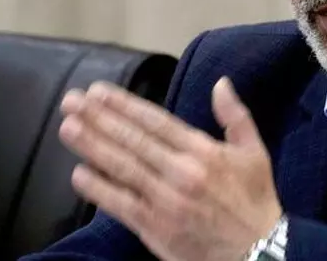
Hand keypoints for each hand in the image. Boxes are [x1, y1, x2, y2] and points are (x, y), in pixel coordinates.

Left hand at [58, 77, 281, 260]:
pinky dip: (99, 189)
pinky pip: (121, 205)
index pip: (156, 122)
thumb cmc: (255, 199)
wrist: (257, 252)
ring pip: (123, 169)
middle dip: (99, 119)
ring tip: (68, 127)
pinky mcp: (156, 228)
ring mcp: (166, 201)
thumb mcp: (254, 152)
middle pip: (133, 141)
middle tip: (72, 102)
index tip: (99, 91)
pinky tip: (78, 174)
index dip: (125, 105)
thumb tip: (220, 83)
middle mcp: (182, 173)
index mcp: (204, 152)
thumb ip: (235, 116)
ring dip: (93, 147)